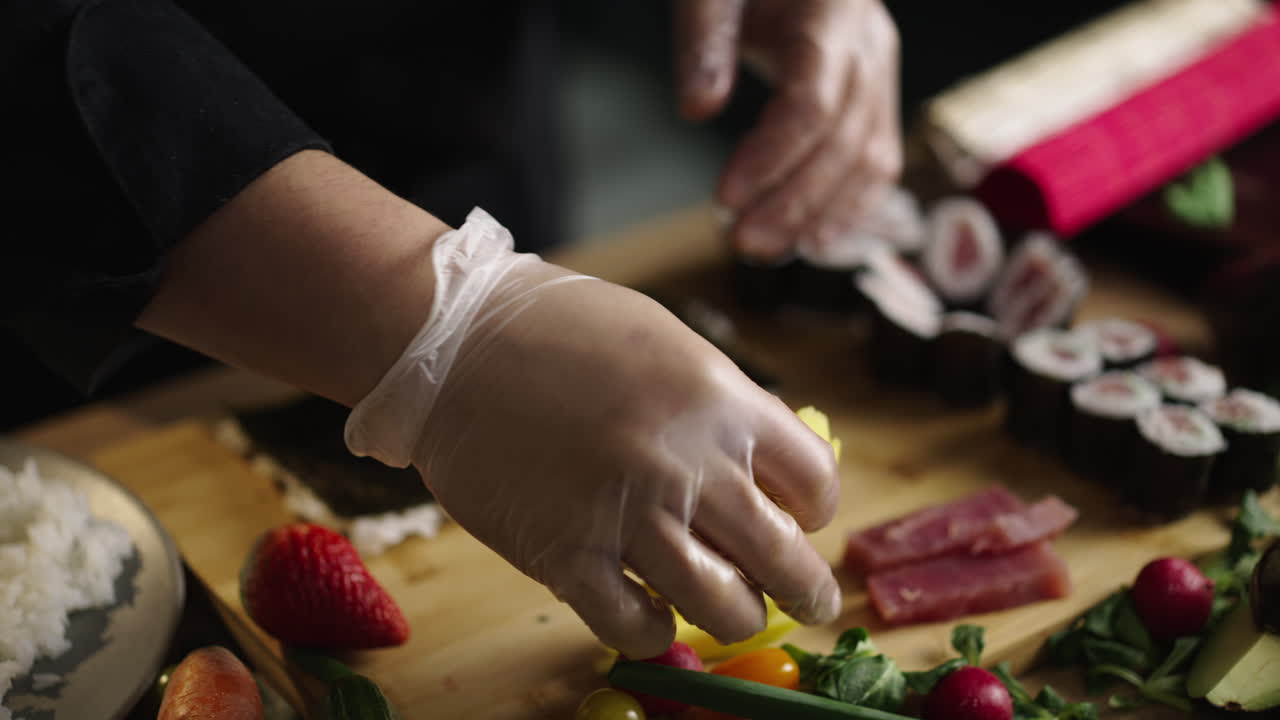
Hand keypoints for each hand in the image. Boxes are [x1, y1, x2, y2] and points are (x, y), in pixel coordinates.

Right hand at [346, 210, 841, 658]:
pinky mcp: (566, 557)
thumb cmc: (559, 327)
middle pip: (782, 558)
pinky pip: (633, 625)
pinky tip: (650, 613)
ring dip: (735, 617)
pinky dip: (652, 630)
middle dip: (805, 591)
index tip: (801, 519)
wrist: (453, 337)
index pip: (814, 480)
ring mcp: (628, 516)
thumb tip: (758, 461)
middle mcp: (689, 465)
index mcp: (722, 401)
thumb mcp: (666, 342)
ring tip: (731, 613)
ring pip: (720, 606)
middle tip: (809, 603)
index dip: (815, 510)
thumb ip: (719, 404)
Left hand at [675, 0, 902, 259]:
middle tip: (742, 243)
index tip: (725, 199)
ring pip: (869, 158)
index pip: (813, 102)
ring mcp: (880, 72)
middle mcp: (870, 45)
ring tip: (767, 248)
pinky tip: (811, 239)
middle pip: (844, 140)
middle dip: (793, 201)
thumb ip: (703, 42)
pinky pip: (876, 159)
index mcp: (833, 11)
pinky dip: (848, 205)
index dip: (772, 157)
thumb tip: (696, 110)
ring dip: (820, 214)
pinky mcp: (876, 95)